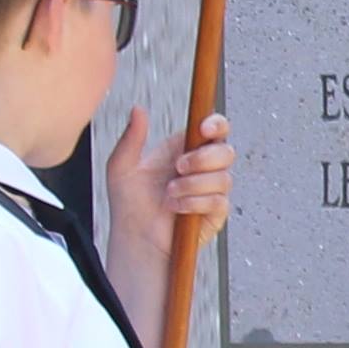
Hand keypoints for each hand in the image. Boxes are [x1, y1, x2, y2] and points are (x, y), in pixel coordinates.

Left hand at [101, 108, 232, 328]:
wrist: (135, 239)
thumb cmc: (129, 205)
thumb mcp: (122, 167)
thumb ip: (132, 137)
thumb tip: (138, 108)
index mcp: (184, 150)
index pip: (213, 129)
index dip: (216, 125)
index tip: (203, 129)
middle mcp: (202, 168)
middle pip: (226, 151)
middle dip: (203, 158)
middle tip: (178, 168)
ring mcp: (211, 190)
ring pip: (223, 178)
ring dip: (193, 185)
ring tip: (169, 194)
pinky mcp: (216, 212)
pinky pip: (219, 201)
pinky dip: (195, 202)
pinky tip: (177, 208)